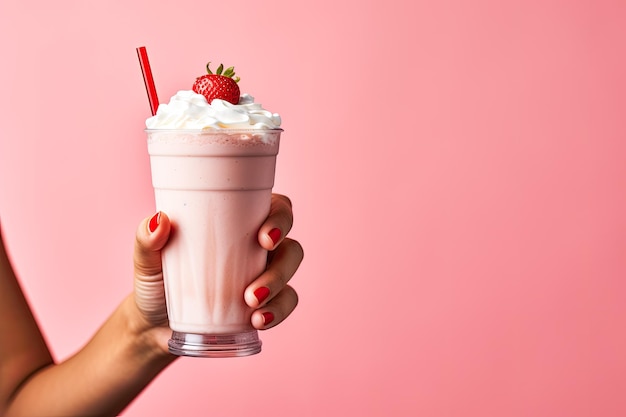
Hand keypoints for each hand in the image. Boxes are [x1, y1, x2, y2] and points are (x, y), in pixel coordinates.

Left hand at [132, 193, 302, 353]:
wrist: (153, 324)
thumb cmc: (157, 280)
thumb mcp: (148, 260)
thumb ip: (147, 240)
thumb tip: (159, 221)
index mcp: (239, 222)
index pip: (276, 208)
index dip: (280, 218)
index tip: (263, 237)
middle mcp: (259, 246)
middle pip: (291, 245)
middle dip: (281, 266)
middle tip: (254, 288)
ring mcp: (265, 274)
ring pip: (290, 275)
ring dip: (278, 290)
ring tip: (251, 306)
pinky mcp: (266, 303)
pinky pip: (286, 303)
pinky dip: (278, 312)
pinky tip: (259, 321)